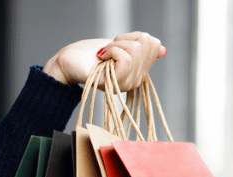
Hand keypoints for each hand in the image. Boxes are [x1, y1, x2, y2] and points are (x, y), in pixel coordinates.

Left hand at [43, 32, 165, 89]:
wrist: (70, 61)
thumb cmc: (91, 54)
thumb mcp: (120, 46)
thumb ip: (140, 48)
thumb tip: (163, 50)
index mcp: (139, 71)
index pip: (154, 43)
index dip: (133, 36)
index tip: (118, 44)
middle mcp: (136, 80)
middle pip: (146, 44)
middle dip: (124, 39)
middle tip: (109, 49)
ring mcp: (126, 84)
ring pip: (136, 50)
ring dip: (115, 45)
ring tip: (103, 54)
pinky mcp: (114, 83)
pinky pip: (125, 59)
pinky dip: (111, 50)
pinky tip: (101, 57)